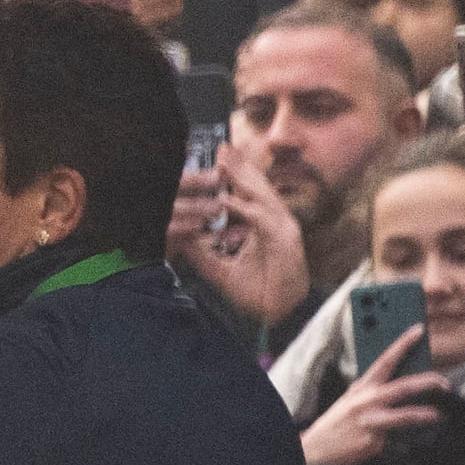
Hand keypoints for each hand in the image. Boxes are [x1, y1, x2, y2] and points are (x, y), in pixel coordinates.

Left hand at [164, 139, 305, 328]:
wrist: (279, 316)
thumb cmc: (256, 293)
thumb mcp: (220, 268)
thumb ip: (202, 252)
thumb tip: (180, 238)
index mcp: (266, 226)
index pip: (251, 194)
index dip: (238, 175)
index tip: (221, 159)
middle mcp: (278, 223)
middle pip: (258, 188)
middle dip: (240, 167)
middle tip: (223, 147)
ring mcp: (284, 231)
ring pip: (263, 197)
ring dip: (243, 178)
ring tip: (226, 162)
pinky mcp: (285, 242)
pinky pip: (262, 220)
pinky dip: (245, 208)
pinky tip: (228, 199)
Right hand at [305, 324, 450, 464]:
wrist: (313, 451)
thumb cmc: (337, 424)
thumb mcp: (352, 402)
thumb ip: (374, 392)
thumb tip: (405, 386)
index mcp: (360, 389)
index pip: (384, 360)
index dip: (402, 344)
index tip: (418, 330)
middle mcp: (365, 402)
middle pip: (402, 387)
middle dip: (427, 382)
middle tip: (444, 382)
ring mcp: (369, 422)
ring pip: (404, 415)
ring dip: (423, 415)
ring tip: (437, 415)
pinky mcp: (372, 441)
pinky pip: (395, 439)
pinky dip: (397, 442)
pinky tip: (391, 443)